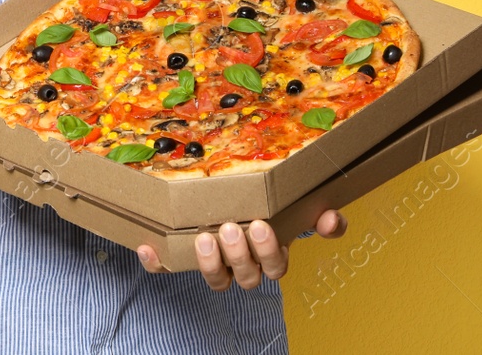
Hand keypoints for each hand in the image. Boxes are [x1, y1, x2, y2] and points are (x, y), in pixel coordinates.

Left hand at [135, 209, 347, 289]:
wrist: (219, 202)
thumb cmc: (263, 207)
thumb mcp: (293, 206)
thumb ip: (317, 212)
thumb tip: (332, 218)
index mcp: (270, 255)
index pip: (277, 265)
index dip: (271, 252)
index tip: (263, 226)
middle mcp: (245, 266)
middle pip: (249, 275)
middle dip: (241, 254)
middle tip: (231, 227)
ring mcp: (215, 267)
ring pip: (217, 280)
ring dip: (211, 264)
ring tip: (205, 238)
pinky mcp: (182, 262)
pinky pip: (168, 268)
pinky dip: (157, 261)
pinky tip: (149, 246)